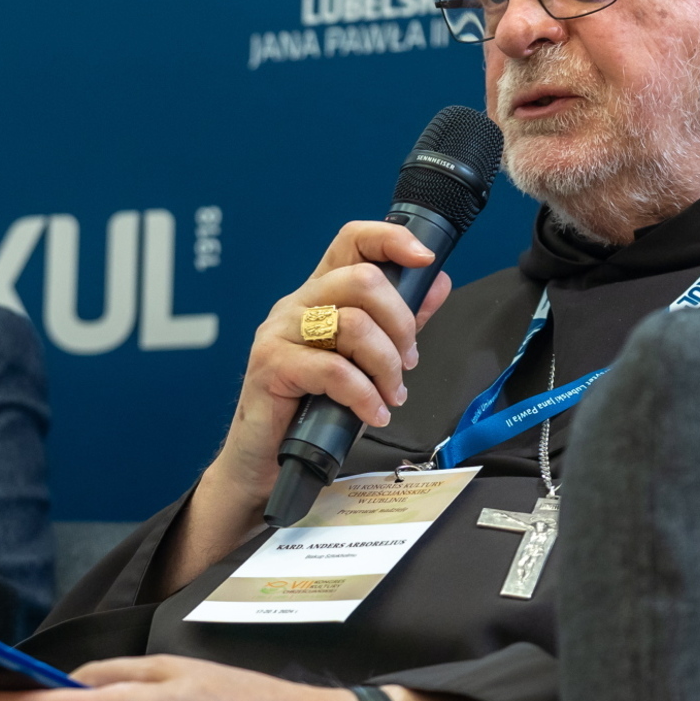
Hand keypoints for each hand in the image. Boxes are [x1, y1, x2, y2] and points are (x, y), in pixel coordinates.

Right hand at [160, 222, 452, 590]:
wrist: (263, 462)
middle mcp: (296, 305)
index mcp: (318, 295)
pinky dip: (364, 394)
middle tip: (409, 361)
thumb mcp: (361, 361)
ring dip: (387, 364)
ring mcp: (279, 333)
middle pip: (360, 280)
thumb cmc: (309, 410)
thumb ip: (396, 322)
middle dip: (400, 322)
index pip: (351, 241)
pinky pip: (333, 370)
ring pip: (352, 323)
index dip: (390, 238)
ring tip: (392, 393)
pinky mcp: (271, 367)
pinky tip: (372, 412)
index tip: (423, 258)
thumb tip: (436, 283)